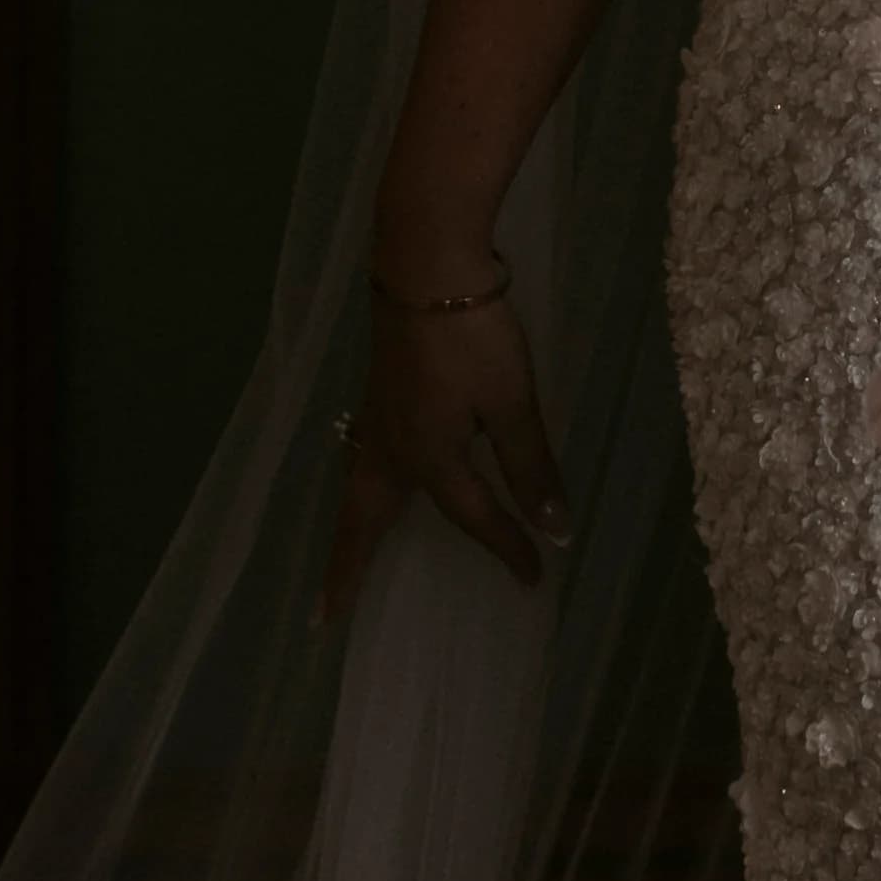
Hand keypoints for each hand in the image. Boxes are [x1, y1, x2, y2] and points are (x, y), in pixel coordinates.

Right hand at [326, 276, 568, 610]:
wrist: (425, 264)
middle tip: (326, 616)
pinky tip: (371, 481)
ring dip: (348, 531)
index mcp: (428, 458)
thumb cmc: (472, 335)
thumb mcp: (512, 402)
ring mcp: (377, 418)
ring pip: (357, 492)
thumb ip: (530, 466)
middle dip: (348, 570)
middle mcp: (391, 448)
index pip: (473, 517)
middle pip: (364, 522)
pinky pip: (361, 461)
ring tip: (342, 565)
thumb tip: (554, 529)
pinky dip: (360, 490)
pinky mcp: (378, 391)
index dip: (508, 547)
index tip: (536, 578)